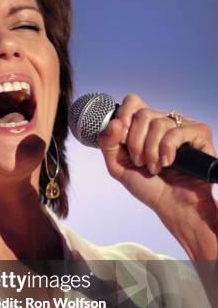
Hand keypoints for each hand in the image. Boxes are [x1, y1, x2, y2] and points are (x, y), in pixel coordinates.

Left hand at [96, 93, 216, 256]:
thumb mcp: (118, 166)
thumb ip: (108, 143)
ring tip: (155, 168)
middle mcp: (163, 122)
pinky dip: (167, 151)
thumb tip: (114, 122)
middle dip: (135, 143)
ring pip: (158, 123)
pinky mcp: (199, 133)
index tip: (122, 140)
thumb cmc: (148, 186)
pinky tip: (168, 164)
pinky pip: (176, 132)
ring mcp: (182, 126)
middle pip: (142, 113)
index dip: (124, 118)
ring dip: (150, 152)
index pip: (132, 102)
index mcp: (144, 126)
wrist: (172, 205)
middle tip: (140, 162)